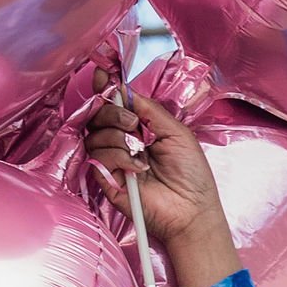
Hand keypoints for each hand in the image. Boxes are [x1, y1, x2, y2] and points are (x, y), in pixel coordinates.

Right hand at [83, 90, 239, 286]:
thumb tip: (126, 91)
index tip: (104, 77)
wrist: (192, 209)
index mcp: (139, 127)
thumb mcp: (177, 132)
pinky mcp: (107, 181)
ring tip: (140, 150)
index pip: (113, 103)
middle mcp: (122, 141)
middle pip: (98, 115)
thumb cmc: (191, 175)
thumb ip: (150, 109)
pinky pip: (98, 158)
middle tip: (134, 124)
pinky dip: (118, 158)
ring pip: (94, 135)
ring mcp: (113, 161)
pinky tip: (138, 169)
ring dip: (117, 137)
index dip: (105, 88)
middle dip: (113, 113)